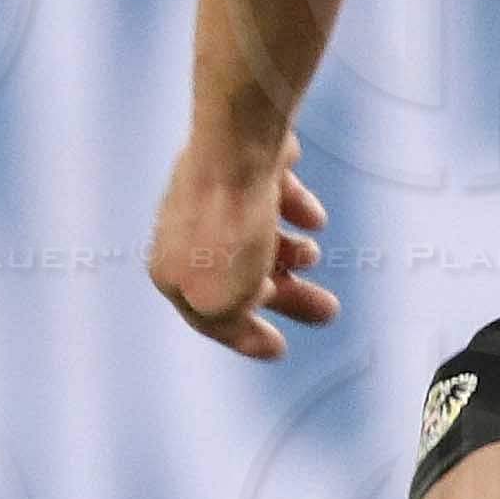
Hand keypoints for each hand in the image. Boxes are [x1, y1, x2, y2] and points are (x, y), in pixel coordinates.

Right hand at [149, 130, 338, 361]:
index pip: (207, 316)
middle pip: (240, 275)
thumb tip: (254, 337)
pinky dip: (292, 209)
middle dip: (286, 295)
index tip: (280, 349)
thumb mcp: (225, 301)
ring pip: (255, 235)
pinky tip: (315, 219)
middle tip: (329, 312)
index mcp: (170, 271)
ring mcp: (209, 195)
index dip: (244, 336)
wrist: (237, 149)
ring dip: (289, 253)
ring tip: (314, 254)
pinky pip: (268, 194)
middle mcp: (183, 232)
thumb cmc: (228, 231)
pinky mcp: (237, 163)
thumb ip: (232, 325)